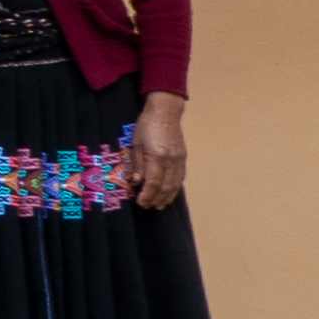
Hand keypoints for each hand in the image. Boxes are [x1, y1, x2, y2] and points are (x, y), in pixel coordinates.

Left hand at [131, 93, 187, 210]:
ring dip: (168, 196)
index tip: (141, 202)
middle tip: (148, 206)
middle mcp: (171, 160)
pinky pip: (181, 177)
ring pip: (176, 184)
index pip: (153, 182)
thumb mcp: (135, 144)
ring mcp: (180, 159)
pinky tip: (170, 192)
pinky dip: (175, 187)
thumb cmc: (146, 126)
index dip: (147, 195)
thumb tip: (135, 182)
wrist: (166, 112)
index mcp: (157, 156)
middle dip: (157, 199)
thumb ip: (136, 164)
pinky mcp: (183, 157)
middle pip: (166, 186)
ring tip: (160, 205)